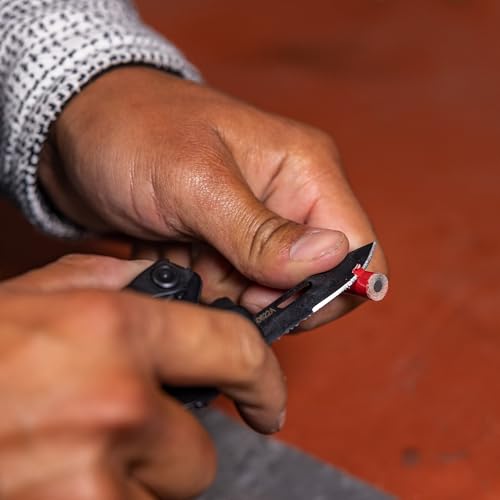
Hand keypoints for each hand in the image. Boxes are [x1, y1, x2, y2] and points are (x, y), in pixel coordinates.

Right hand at [0, 255, 284, 498]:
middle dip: (169, 441)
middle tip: (117, 426)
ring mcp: (94, 477)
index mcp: (111, 329)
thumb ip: (111, 284)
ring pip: (165, 492)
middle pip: (199, 447)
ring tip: (74, 451)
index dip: (262, 376)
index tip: (266, 397)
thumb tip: (165, 283)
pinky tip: (60, 476)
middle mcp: (114, 401)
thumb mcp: (37, 297)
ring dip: (135, 477)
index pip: (234, 349)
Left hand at [40, 67, 386, 327]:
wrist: (79, 128)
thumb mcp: (194, 181)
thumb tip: (333, 260)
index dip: (325, 291)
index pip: (358, 251)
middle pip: (310, 281)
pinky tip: (166, 251)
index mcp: (306, 171)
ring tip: (177, 250)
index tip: (264, 298)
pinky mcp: (226, 241)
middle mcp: (291, 199)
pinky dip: (196, 282)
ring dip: (218, 287)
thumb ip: (260, 230)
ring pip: (265, 292)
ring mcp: (257, 224)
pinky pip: (228, 288)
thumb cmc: (133, 130)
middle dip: (257, 293)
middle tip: (207, 269)